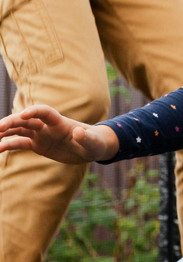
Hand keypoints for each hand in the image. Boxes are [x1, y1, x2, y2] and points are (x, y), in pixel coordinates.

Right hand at [0, 105, 117, 163]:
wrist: (90, 149)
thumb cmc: (94, 143)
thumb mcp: (93, 143)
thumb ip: (86, 137)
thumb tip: (79, 132)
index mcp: (60, 123)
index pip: (44, 112)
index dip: (33, 112)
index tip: (23, 116)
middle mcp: (47, 126)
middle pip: (26, 120)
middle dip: (12, 122)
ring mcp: (41, 135)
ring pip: (19, 130)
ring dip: (5, 131)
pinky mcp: (38, 145)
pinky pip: (20, 143)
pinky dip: (8, 145)